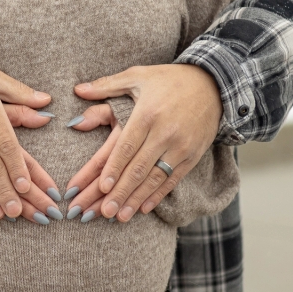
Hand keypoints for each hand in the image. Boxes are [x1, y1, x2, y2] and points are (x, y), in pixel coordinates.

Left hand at [71, 64, 222, 221]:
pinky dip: (157, 196)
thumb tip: (78, 90)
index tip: (102, 187)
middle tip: (104, 212)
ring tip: (120, 216)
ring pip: (155, 178)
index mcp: (147, 113)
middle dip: (121, 192)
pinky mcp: (192, 155)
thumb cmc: (169, 80)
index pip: (127, 146)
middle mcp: (165, 132)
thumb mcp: (138, 76)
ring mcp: (181, 146)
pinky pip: (173, 180)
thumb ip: (107, 85)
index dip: (114, 168)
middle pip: (139, 168)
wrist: (214, 84)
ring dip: (136, 199)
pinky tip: (143, 208)